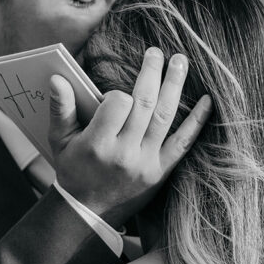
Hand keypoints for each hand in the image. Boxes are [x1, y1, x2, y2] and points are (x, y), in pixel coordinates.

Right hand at [48, 48, 212, 227]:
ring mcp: (146, 162)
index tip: (113, 97)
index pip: (116, 104)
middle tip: (156, 52)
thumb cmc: (74, 170)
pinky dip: (197, 120)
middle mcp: (124, 153)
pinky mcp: (161, 171)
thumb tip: (57, 78)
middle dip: (152, 73)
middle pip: (144, 104)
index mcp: (98, 144)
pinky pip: (183, 143)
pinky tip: (207, 100)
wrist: (90, 212)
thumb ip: (60, 108)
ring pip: (164, 116)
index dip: (117, 94)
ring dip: (174, 85)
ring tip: (180, 62)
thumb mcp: (60, 140)